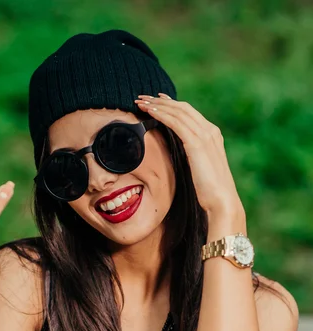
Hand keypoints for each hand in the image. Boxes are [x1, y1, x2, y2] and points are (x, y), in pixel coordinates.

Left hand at [135, 93, 244, 215]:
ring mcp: (205, 136)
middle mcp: (210, 131)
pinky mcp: (197, 144)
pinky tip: (149, 113)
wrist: (222, 200)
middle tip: (143, 97)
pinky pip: (176, 123)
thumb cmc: (209, 191)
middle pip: (182, 107)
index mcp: (212, 134)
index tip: (156, 100)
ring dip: (157, 105)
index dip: (171, 104)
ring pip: (178, 112)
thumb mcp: (200, 168)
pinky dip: (162, 115)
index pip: (189, 112)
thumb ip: (192, 156)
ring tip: (141, 102)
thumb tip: (178, 153)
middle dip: (161, 101)